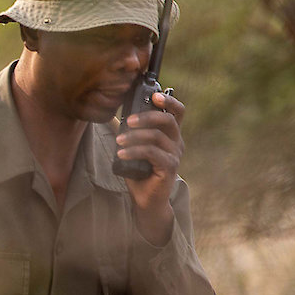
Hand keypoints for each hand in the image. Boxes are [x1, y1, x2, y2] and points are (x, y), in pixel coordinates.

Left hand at [115, 91, 184, 244]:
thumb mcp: (136, 146)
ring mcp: (175, 155)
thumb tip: (117, 113)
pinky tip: (121, 154)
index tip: (155, 95)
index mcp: (171, 134)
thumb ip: (132, 131)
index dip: (169, 100)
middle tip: (127, 121)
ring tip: (118, 141)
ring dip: (134, 136)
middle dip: (147, 117)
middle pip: (168, 120)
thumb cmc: (139, 170)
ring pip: (157, 137)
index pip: (177, 112)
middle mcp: (177, 142)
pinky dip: (134, 151)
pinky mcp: (169, 167)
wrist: (146, 199)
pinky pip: (152, 153)